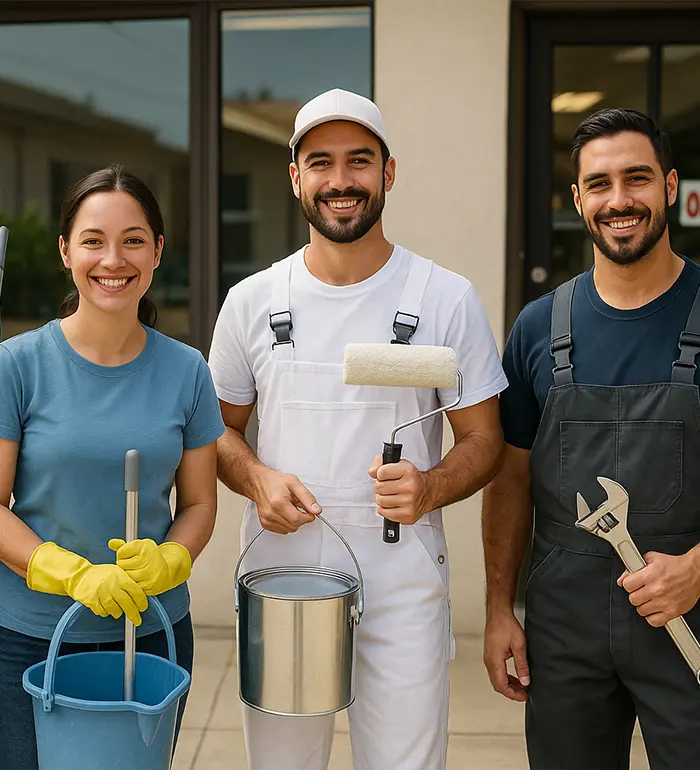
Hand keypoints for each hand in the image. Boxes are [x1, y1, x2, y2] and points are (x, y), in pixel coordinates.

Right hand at [26, 542, 146, 625]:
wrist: (80, 576)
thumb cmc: (100, 574)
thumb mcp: (117, 571)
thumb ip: (128, 581)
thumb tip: (140, 593)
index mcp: (121, 577)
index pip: (136, 592)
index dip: (142, 602)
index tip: (143, 607)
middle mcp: (112, 586)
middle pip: (128, 604)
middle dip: (134, 615)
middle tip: (137, 620)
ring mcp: (102, 594)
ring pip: (115, 610)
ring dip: (118, 612)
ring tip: (117, 609)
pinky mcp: (92, 602)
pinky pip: (103, 612)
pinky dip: (106, 612)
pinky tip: (106, 607)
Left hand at [109, 538, 191, 595]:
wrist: (168, 569)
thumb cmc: (150, 557)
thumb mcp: (139, 547)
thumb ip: (123, 546)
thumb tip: (110, 543)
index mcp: (144, 547)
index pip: (121, 552)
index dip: (123, 554)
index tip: (130, 555)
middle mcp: (147, 559)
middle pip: (121, 565)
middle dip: (124, 566)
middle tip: (133, 565)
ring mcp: (148, 573)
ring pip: (125, 576)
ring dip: (127, 575)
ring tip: (135, 572)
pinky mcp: (148, 585)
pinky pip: (131, 586)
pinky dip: (133, 584)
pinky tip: (139, 580)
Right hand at [251, 468, 320, 533]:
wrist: (259, 482)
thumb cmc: (276, 481)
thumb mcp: (295, 484)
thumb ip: (307, 498)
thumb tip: (316, 511)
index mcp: (278, 502)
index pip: (298, 519)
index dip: (308, 517)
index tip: (309, 511)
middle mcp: (270, 513)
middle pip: (294, 526)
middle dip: (301, 518)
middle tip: (297, 505)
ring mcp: (266, 519)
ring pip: (289, 529)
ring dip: (293, 521)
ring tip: (289, 507)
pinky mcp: (265, 524)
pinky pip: (282, 530)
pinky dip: (287, 523)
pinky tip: (284, 512)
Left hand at [368, 454, 428, 524]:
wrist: (428, 491)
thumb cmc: (410, 478)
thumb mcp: (396, 463)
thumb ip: (380, 463)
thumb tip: (372, 472)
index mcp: (408, 471)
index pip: (381, 472)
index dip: (380, 474)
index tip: (387, 475)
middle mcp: (411, 486)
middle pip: (378, 487)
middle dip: (381, 486)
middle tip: (390, 486)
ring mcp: (410, 502)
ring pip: (380, 501)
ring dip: (383, 498)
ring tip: (392, 495)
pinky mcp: (407, 515)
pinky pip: (383, 512)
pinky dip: (385, 509)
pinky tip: (394, 503)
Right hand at [483, 610, 529, 701]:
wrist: (498, 613)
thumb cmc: (506, 625)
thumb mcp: (519, 646)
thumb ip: (522, 665)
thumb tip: (525, 680)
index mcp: (494, 660)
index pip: (501, 685)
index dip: (513, 694)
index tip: (523, 696)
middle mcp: (489, 660)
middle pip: (497, 684)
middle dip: (511, 692)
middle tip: (524, 694)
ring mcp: (488, 657)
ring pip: (496, 678)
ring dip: (508, 684)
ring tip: (521, 686)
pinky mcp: (490, 654)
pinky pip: (496, 671)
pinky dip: (505, 677)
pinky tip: (514, 676)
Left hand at [618, 549, 699, 626]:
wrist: (695, 572)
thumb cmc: (675, 565)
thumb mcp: (651, 559)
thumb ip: (633, 568)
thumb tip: (622, 579)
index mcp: (650, 575)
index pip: (627, 585)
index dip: (628, 584)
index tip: (632, 584)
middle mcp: (657, 589)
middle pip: (633, 599)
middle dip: (635, 594)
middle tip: (642, 591)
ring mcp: (664, 602)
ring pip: (641, 611)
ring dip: (643, 605)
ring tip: (649, 598)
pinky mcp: (673, 612)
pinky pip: (654, 621)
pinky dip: (652, 617)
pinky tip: (655, 609)